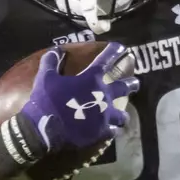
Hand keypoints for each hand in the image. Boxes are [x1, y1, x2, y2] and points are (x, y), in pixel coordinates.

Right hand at [21, 42, 138, 152]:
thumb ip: (51, 61)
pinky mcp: (103, 132)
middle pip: (125, 87)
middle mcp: (104, 95)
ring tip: (122, 116)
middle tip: (135, 83)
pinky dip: (112, 131)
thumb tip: (56, 50)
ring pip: (123, 114)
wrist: (45, 130)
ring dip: (123, 114)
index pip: (107, 59)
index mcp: (91, 79)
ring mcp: (106, 115)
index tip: (122, 47)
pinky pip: (113, 131)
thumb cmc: (46, 101)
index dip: (115, 51)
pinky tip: (111, 131)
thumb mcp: (45, 77)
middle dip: (132, 83)